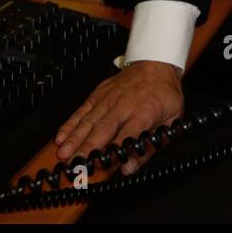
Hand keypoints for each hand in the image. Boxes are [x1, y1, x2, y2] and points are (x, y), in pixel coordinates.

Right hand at [54, 60, 183, 175]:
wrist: (155, 64)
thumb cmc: (163, 92)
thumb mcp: (171, 118)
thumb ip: (151, 145)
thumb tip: (130, 168)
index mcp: (144, 112)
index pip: (129, 134)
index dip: (117, 150)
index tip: (108, 164)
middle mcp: (123, 105)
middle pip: (104, 129)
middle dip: (88, 148)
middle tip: (76, 165)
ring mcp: (108, 99)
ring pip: (88, 121)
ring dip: (74, 139)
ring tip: (64, 155)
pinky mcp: (97, 95)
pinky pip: (81, 111)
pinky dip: (69, 125)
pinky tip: (60, 138)